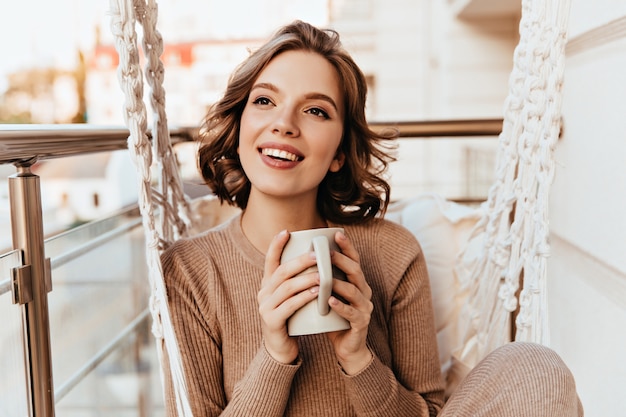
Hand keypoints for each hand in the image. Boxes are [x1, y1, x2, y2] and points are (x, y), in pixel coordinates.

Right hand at [257, 230, 319, 363]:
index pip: (269, 260)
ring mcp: (265, 307)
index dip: (276, 245)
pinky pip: (289, 306)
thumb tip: (314, 258)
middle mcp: (263, 293)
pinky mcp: (272, 322)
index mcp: (267, 285)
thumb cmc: (290, 319)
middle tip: (317, 254)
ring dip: (306, 279)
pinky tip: (316, 293)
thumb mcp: (290, 297)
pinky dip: (303, 298)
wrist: (280, 350)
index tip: (287, 231)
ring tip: (322, 274)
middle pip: (281, 272)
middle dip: (300, 261)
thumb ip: (296, 281)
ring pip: (287, 288)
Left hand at [326, 231, 373, 374]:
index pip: (354, 261)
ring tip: (324, 278)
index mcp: (357, 283)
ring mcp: (364, 308)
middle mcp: (364, 292)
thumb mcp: (328, 295)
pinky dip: (341, 306)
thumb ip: (322, 280)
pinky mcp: (361, 324)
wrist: (347, 348)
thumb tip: (302, 257)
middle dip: (342, 261)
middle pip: (356, 272)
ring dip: (339, 284)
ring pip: (354, 291)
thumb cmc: (334, 318)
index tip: (338, 235)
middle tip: (327, 253)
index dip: (348, 247)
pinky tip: (330, 301)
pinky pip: (352, 313)